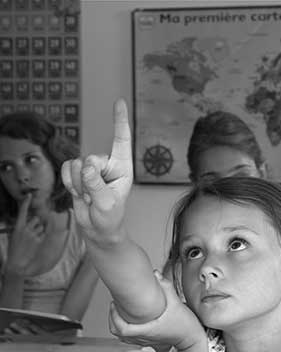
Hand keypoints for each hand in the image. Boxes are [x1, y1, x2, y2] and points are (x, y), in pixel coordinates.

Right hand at [6, 193, 45, 275]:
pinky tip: (35, 243)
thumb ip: (23, 227)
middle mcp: (25, 229)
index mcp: (17, 227)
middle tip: (31, 233)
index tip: (30, 195)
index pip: (22, 212)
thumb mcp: (15, 236)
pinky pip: (43, 234)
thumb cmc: (15, 249)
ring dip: (39, 231)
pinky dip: (41, 237)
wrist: (17, 262)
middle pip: (36, 219)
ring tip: (32, 240)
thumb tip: (33, 221)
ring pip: (41, 226)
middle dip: (36, 224)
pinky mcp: (38, 240)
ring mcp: (32, 234)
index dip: (26, 203)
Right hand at [61, 99, 132, 243]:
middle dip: (89, 180)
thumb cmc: (109, 217)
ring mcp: (92, 168)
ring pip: (77, 164)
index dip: (120, 121)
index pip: (121, 140)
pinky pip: (66, 169)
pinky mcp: (78, 173)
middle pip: (92, 159)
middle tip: (95, 197)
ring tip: (89, 197)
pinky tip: (78, 194)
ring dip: (79, 185)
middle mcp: (108, 164)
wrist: (97, 229)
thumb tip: (85, 165)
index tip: (119, 101)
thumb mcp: (107, 204)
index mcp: (123, 167)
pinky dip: (69, 183)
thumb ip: (96, 184)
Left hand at [109, 271, 205, 351]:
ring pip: (123, 337)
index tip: (113, 304)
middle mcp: (144, 338)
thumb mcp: (176, 303)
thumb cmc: (186, 325)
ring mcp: (145, 341)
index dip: (113, 316)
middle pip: (117, 333)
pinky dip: (125, 329)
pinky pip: (130, 338)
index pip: (121, 328)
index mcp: (147, 330)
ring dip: (118, 324)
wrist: (192, 340)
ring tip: (119, 310)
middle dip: (112, 318)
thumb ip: (166, 287)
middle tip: (113, 305)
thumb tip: (155, 273)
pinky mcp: (149, 341)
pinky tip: (130, 318)